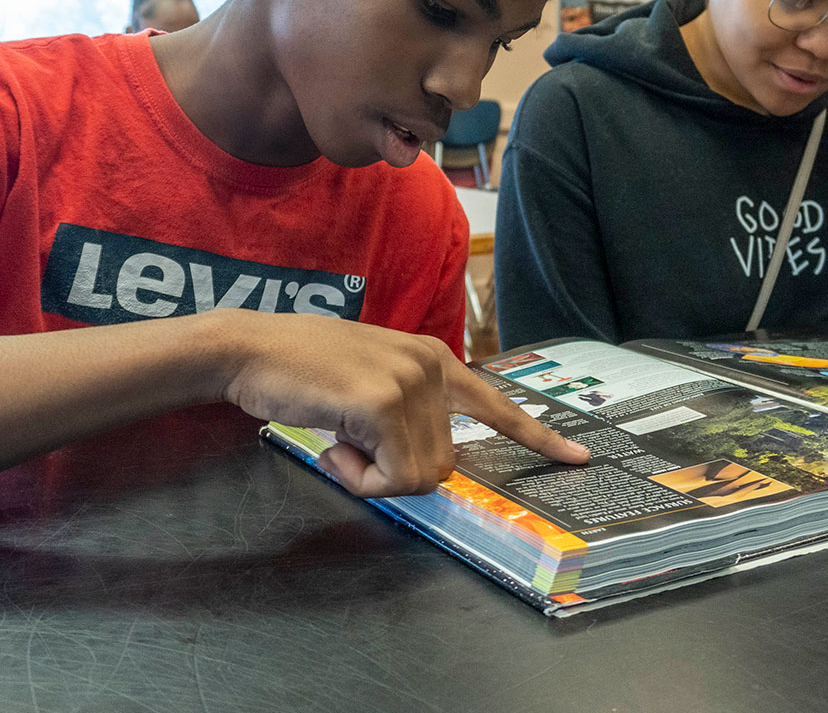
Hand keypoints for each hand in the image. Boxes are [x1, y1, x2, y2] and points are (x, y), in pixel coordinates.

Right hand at [210, 311, 590, 496]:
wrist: (250, 348)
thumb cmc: (300, 370)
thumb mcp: (368, 380)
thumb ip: (405, 410)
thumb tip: (425, 464)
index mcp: (432, 358)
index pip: (495, 402)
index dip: (538, 436)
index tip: (577, 457)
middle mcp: (431, 365)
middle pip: (445, 464)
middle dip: (396, 472)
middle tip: (350, 445)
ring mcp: (410, 382)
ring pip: (422, 476)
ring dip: (374, 477)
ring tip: (338, 438)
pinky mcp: (384, 403)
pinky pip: (392, 477)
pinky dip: (358, 479)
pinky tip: (331, 444)